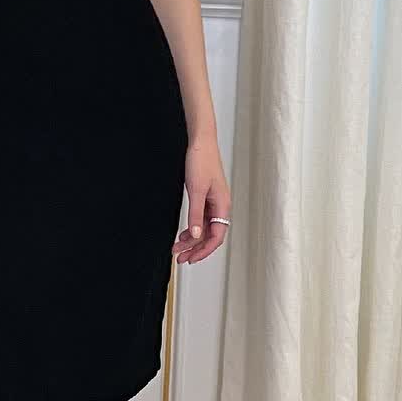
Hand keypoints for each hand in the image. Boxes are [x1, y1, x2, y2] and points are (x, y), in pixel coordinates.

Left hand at [175, 137, 229, 264]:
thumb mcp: (196, 190)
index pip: (216, 236)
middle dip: (196, 248)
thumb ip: (196, 215)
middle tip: (181, 257)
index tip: (190, 258)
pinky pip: (201, 219)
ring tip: (178, 247)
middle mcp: (220, 206)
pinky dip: (193, 228)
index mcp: (223, 205)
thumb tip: (196, 235)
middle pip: (211, 235)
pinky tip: (183, 233)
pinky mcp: (206, 197)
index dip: (203, 250)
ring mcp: (214, 202)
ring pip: (205, 228)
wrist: (201, 142)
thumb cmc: (202, 161)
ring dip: (192, 240)